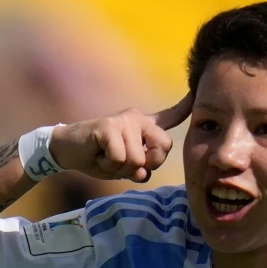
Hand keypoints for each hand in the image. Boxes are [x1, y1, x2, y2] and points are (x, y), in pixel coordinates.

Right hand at [49, 93, 192, 181]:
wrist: (68, 150)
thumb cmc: (99, 157)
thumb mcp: (125, 165)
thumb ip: (141, 167)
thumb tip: (146, 173)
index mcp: (144, 125)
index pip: (170, 117)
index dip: (185, 108)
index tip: (197, 94)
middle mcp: (137, 118)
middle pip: (163, 149)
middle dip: (147, 165)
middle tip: (124, 162)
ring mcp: (124, 121)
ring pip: (138, 159)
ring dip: (121, 168)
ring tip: (107, 157)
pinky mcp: (109, 127)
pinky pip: (120, 158)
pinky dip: (108, 165)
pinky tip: (98, 155)